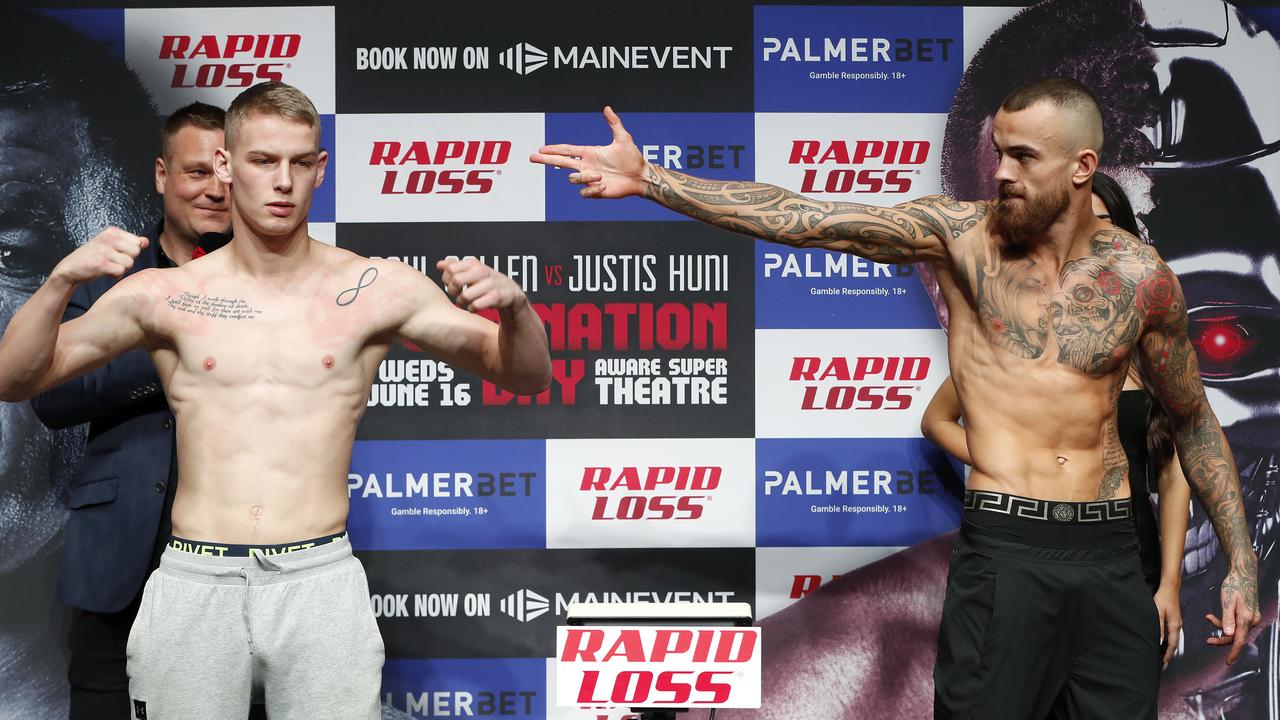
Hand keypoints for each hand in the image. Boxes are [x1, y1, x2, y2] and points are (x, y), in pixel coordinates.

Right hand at [51, 227, 147, 284]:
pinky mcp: (100, 263)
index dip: (130, 251)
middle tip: (114, 261)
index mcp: (112, 231)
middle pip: (135, 252)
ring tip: (108, 266)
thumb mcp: (111, 245)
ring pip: (129, 263)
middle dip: (128, 260)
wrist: (70, 268)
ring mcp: (104, 250)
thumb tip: (145, 241)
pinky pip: (120, 271)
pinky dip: (115, 275)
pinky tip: (106, 272)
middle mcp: (108, 238)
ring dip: (121, 269)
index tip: (118, 253)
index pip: (137, 242)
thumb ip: (129, 242)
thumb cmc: (92, 256)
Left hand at [436, 257, 526, 312]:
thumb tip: (440, 264)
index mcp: (473, 263)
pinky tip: (474, 307)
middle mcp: (482, 271)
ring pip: (464, 296)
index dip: (447, 279)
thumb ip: (454, 267)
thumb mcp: (471, 271)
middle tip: (458, 294)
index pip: (450, 269)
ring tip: (466, 302)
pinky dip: (472, 309)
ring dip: (462, 302)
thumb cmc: (486, 282)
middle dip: (453, 291)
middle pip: (456, 281)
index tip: (452, 284)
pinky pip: (475, 305)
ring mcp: (490, 283)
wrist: (509, 291)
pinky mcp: (496, 296)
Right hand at [529, 106, 647, 197]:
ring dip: (584, 177)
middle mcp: (587, 165)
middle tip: (532, 158)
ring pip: (573, 178)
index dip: (553, 149)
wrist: (640, 176)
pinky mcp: (596, 191)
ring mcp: (590, 179)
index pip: (567, 150)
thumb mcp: (623, 138)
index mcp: (590, 153)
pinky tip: (603, 185)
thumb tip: (607, 108)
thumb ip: (614, 123)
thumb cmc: (633, 158)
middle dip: (546, 160)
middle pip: (560, 162)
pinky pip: (585, 192)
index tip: (541, 149)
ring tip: (601, 176)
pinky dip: (592, 188)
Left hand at [1152, 582, 1181, 666]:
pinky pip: (1173, 634)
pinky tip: (1164, 642)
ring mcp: (1177, 623)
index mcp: (1175, 626)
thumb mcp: (1157, 614)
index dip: (1168, 655)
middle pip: (1174, 644)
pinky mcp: (1175, 619)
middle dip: (1169, 654)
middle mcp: (1178, 626)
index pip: (1172, 645)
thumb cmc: (1163, 599)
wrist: (1170, 588)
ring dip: (1169, 648)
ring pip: (1174, 639)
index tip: (1163, 663)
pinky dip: (1169, 641)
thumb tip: (1159, 642)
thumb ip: (1159, 628)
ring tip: (1163, 656)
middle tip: (1163, 664)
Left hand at [1205, 563, 1260, 663]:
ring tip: (1209, 618)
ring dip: (1222, 627)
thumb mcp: (1227, 602)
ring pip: (1236, 630)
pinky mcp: (1249, 614)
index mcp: (1246, 618)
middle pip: (1236, 636)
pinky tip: (1214, 617)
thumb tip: (1227, 634)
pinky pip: (1238, 623)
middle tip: (1208, 640)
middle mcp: (1252, 620)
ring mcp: (1252, 617)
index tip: (1228, 662)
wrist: (1243, 573)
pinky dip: (1227, 622)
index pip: (1239, 640)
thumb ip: (1227, 619)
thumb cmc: (1234, 585)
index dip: (1233, 652)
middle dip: (1222, 639)